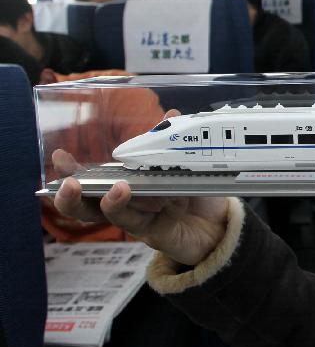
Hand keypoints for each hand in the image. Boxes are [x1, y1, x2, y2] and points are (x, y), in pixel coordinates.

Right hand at [50, 109, 229, 265]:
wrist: (222, 226)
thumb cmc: (198, 195)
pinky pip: (134, 220)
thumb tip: (171, 113)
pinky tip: (122, 192)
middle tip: (64, 181)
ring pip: (107, 215)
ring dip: (99, 200)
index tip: (59, 157)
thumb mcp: (187, 166)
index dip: (75, 172)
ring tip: (92, 186)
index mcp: (131, 185)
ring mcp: (139, 219)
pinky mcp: (153, 232)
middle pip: (89, 203)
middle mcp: (129, 204)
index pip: (96, 179)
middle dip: (70, 193)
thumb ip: (173, 143)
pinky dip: (124, 206)